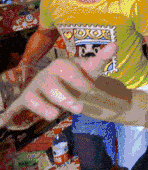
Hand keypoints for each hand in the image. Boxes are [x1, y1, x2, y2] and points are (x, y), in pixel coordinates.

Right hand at [0, 44, 117, 126]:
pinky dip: (6, 114)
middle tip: (79, 109)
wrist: (70, 85)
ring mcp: (35, 89)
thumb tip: (114, 45)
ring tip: (55, 116)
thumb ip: (101, 58)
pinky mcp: (28, 101)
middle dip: (64, 97)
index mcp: (61, 65)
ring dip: (42, 108)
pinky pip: (14, 107)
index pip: (67, 70)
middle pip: (50, 86)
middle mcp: (45, 75)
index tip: (92, 90)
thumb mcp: (92, 69)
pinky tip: (0, 123)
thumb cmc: (81, 76)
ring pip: (32, 98)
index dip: (79, 81)